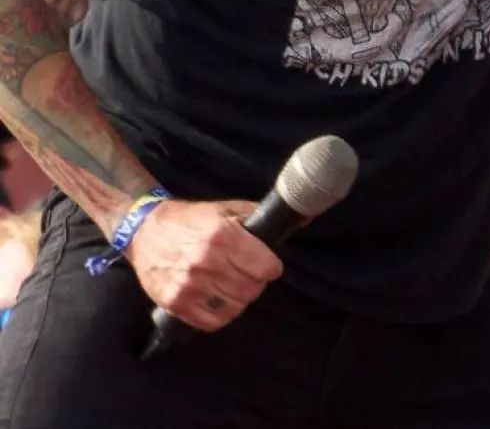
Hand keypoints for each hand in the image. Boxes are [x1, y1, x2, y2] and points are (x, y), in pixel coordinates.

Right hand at [123, 199, 282, 331]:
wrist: (143, 230)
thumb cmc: (191, 220)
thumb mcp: (227, 210)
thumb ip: (260, 217)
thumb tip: (304, 215)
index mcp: (222, 237)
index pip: (265, 268)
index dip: (271, 268)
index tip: (267, 265)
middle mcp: (205, 263)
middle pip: (252, 289)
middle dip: (256, 283)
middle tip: (249, 276)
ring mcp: (188, 286)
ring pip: (235, 307)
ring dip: (240, 299)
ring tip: (233, 286)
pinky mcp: (174, 303)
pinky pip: (212, 322)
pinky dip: (221, 315)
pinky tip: (219, 300)